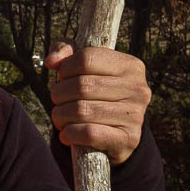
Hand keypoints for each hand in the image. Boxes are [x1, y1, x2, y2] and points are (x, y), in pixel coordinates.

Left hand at [44, 42, 150, 164]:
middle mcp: (138, 89)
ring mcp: (135, 115)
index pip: (86, 58)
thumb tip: (51, 61)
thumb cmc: (95, 93)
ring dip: (60, 115)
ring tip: (60, 117)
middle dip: (59, 94)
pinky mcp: (128, 139)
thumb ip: (66, 51)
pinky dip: (69, 134)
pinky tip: (66, 134)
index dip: (65, 69)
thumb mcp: (82, 66)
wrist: (116, 133)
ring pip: (82, 111)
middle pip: (81, 86)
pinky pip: (89, 133)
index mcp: (130, 66)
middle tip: (57, 101)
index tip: (62, 77)